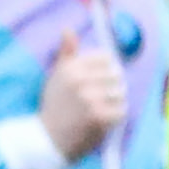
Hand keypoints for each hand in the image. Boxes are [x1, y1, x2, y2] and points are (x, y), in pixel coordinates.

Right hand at [36, 34, 126, 159]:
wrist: (47, 140)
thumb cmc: (55, 106)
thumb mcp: (56, 76)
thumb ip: (66, 53)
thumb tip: (68, 29)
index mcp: (71, 68)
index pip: (107, 58)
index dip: (105, 70)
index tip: (96, 82)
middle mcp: (80, 81)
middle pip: (116, 75)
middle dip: (110, 87)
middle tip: (95, 100)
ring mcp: (91, 99)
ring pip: (121, 92)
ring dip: (114, 102)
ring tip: (98, 110)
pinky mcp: (100, 117)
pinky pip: (122, 110)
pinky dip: (115, 117)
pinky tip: (100, 121)